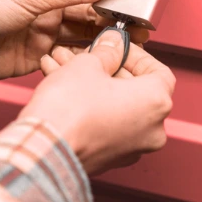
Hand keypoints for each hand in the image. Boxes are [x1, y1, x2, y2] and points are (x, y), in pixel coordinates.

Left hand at [0, 0, 148, 81]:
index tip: (139, 2)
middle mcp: (49, 3)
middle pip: (92, 10)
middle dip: (115, 19)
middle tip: (140, 30)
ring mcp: (45, 29)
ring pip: (84, 34)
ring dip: (104, 40)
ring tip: (127, 47)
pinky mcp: (40, 55)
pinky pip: (71, 56)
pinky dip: (86, 58)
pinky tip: (101, 61)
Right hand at [20, 30, 175, 175]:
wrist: (43, 150)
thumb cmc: (69, 111)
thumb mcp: (89, 64)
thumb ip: (107, 50)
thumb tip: (114, 44)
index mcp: (156, 103)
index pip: (158, 71)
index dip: (135, 55)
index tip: (118, 47)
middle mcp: (151, 129)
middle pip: (133, 88)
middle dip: (105, 68)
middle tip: (86, 54)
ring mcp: (132, 147)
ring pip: (115, 105)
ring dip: (91, 84)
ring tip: (64, 66)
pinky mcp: (109, 158)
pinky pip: (105, 123)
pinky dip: (89, 106)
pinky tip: (63, 87)